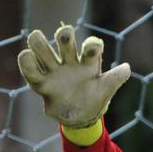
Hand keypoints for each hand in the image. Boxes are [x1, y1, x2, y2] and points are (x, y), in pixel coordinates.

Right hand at [17, 23, 132, 128]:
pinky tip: (25, 55)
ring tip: (36, 37)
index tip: (93, 48)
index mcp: (89, 63)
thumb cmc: (94, 99)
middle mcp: (71, 61)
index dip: (91, 45)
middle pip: (65, 43)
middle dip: (64, 36)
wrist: (80, 117)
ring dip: (40, 43)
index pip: (90, 48)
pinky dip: (27, 63)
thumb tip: (126, 68)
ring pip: (45, 52)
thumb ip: (114, 79)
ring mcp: (55, 70)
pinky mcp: (42, 83)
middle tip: (64, 34)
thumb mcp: (105, 90)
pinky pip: (32, 71)